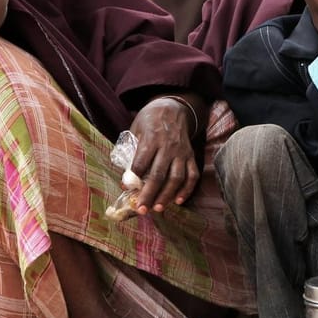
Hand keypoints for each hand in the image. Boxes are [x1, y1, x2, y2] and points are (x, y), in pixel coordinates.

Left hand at [125, 97, 199, 213]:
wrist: (173, 108)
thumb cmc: (150, 120)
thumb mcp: (136, 128)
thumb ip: (132, 150)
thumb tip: (125, 176)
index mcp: (152, 138)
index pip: (142, 161)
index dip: (133, 177)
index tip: (126, 188)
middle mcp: (168, 146)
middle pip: (158, 174)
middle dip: (149, 193)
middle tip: (141, 209)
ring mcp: (182, 152)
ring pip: (176, 177)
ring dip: (167, 195)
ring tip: (158, 208)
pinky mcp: (191, 156)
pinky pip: (192, 175)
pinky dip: (187, 189)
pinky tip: (178, 201)